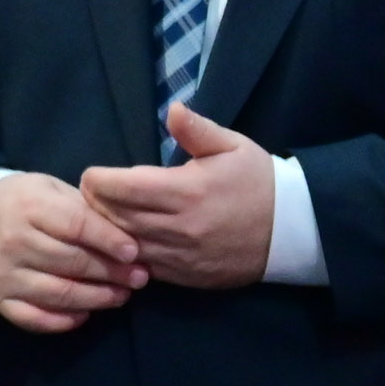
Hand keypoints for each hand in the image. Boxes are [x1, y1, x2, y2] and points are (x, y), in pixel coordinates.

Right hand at [0, 172, 147, 334]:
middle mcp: (15, 242)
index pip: (77, 226)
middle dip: (112, 273)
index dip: (110, 241)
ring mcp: (5, 274)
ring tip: (121, 295)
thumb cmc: (23, 202)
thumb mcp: (50, 189)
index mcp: (30, 207)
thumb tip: (128, 235)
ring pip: (60, 294)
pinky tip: (84, 314)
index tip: (135, 252)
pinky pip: (35, 318)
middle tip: (139, 278)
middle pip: (73, 262)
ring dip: (97, 298)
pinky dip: (63, 321)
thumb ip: (85, 208)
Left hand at [80, 105, 274, 289]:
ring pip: (123, 245)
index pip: (119, 188)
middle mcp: (179, 227)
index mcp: (186, 191)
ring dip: (108, 231)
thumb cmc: (258, 181)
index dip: (97, 180)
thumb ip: (197, 129)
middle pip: (113, 218)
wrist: (293, 231)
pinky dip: (128, 254)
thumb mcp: (233, 146)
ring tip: (103, 216)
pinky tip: (125, 241)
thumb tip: (172, 108)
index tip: (93, 175)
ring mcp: (181, 256)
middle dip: (95, 204)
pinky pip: (142, 267)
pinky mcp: (185, 278)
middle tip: (91, 194)